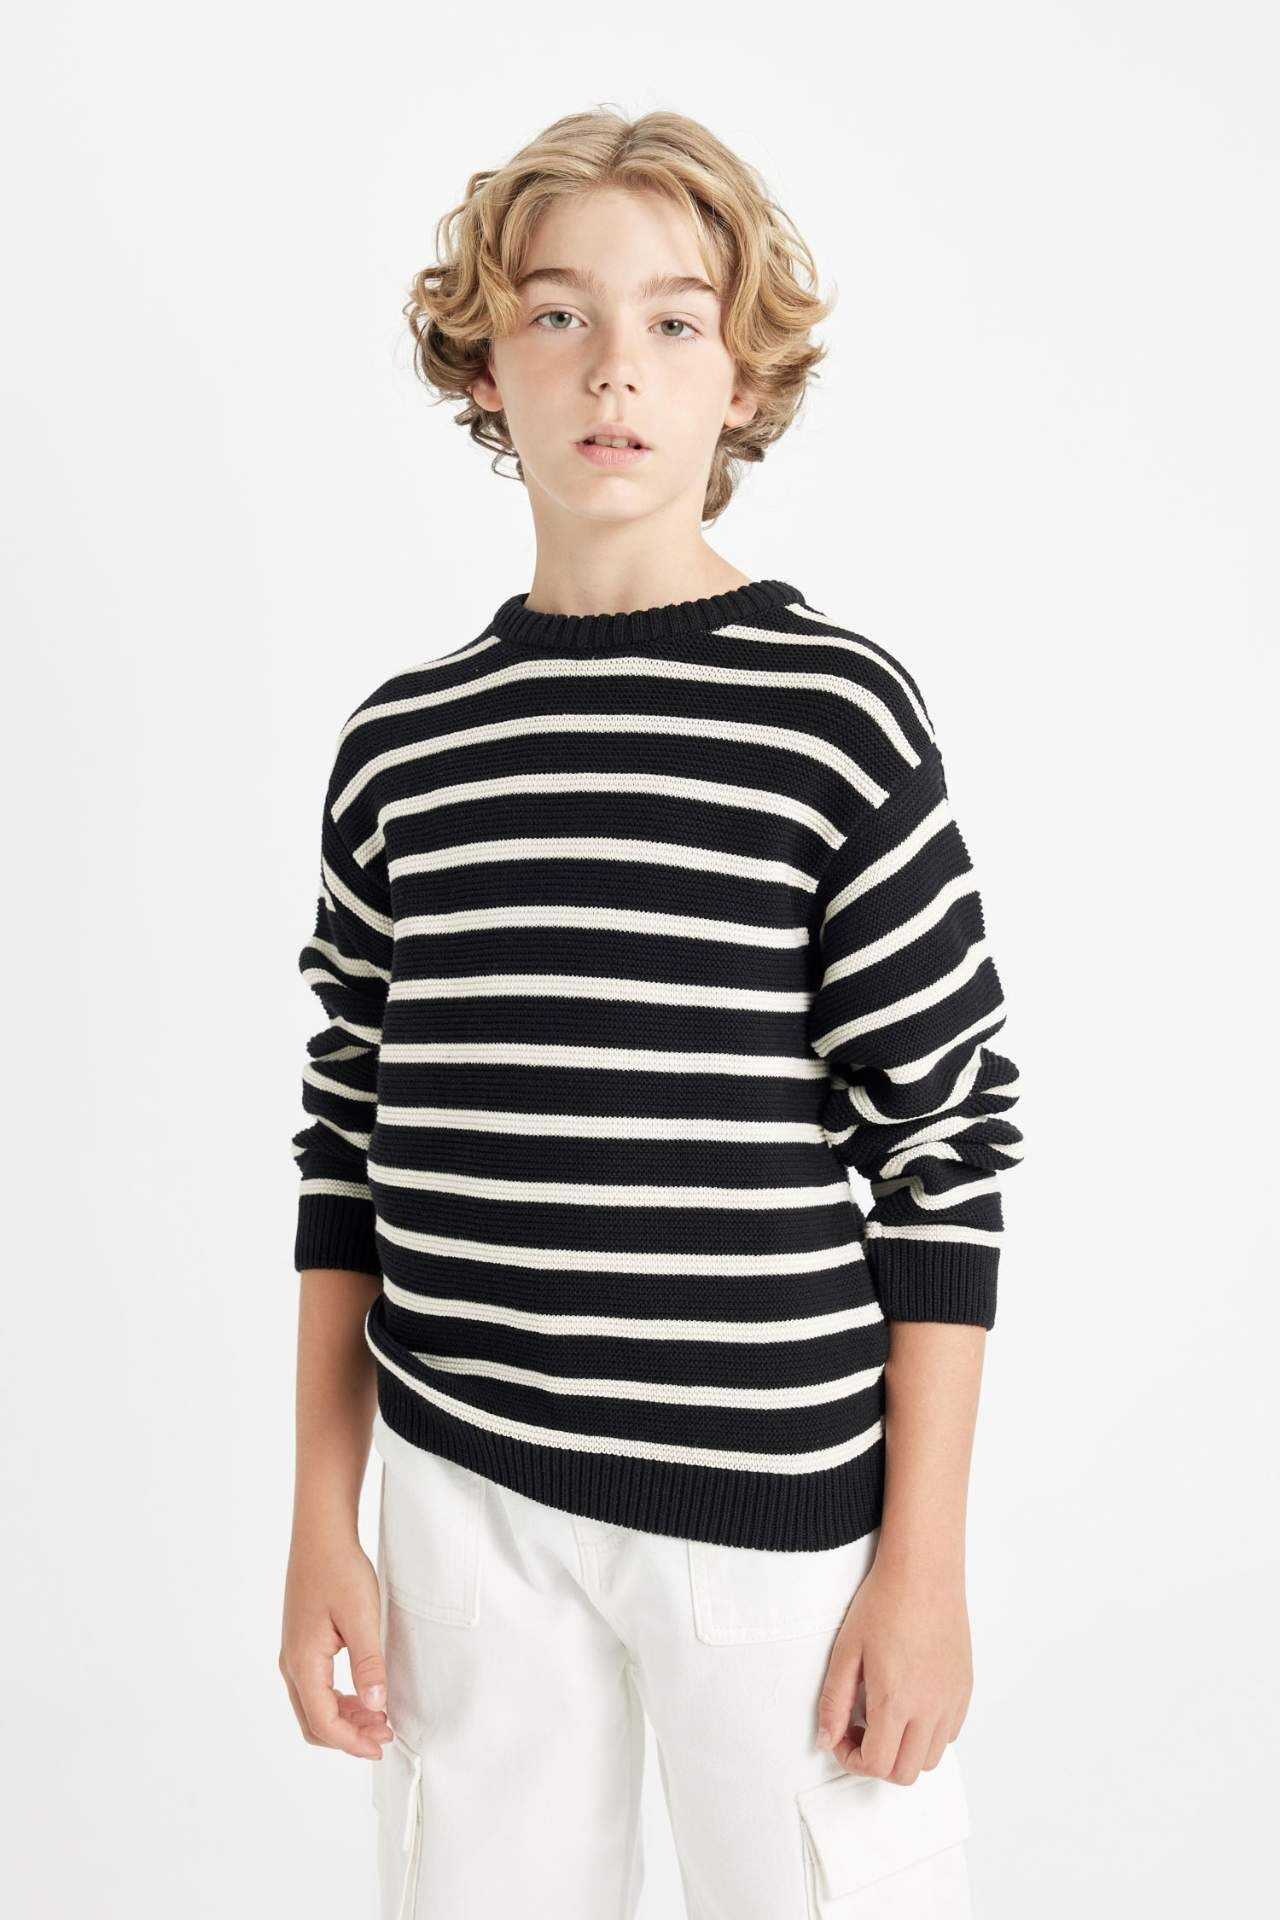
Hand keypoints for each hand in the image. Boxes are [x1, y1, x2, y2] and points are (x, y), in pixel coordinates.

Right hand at [279, 1522, 395, 1759]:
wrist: (320, 1536)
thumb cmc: (340, 1571)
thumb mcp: (361, 1617)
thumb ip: (368, 1664)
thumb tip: (376, 1706)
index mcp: (303, 1662)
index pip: (323, 1722)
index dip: (352, 1742)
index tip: (381, 1746)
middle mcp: (292, 1664)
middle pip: (313, 1721)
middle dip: (348, 1736)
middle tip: (384, 1735)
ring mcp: (294, 1654)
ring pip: (313, 1706)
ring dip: (344, 1719)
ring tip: (379, 1718)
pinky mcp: (302, 1644)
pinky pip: (315, 1687)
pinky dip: (338, 1701)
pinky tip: (364, 1695)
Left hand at [815, 1554, 972, 1782]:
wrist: (923, 1571)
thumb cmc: (883, 1603)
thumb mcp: (846, 1651)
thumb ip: (834, 1701)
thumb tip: (826, 1740)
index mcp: (896, 1700)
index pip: (878, 1765)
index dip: (852, 1759)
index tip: (841, 1734)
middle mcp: (930, 1708)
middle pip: (905, 1772)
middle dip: (877, 1761)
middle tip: (860, 1729)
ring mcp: (952, 1700)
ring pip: (931, 1758)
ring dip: (904, 1751)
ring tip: (885, 1716)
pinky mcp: (965, 1688)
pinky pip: (950, 1733)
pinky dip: (928, 1734)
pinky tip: (909, 1703)